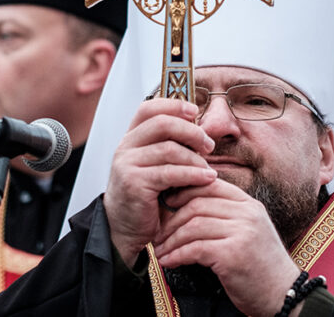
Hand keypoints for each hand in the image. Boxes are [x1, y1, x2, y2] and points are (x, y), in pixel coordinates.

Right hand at [104, 98, 216, 266]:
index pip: (149, 108)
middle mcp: (125, 147)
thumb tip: (201, 131)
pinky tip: (206, 179)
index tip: (195, 111)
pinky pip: (170, 172)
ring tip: (209, 169)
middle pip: (162, 123)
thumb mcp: (156, 166)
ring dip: (195, 158)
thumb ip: (170, 146)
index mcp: (131, 138)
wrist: (124, 228)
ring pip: (169, 149)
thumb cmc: (145, 197)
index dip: (174, 105)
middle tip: (208, 145)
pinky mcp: (134, 183)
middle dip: (191, 132)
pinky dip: (193, 174)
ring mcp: (127, 164)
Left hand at [152, 179, 302, 316]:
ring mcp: (242, 232)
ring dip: (171, 240)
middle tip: (158, 233)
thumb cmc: (261, 266)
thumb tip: (189, 208)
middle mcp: (247, 214)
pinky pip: (195, 249)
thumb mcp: (248, 232)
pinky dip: (177, 255)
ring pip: (193, 226)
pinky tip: (168, 262)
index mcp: (250, 205)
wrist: (284, 295)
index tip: (168, 203)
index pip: (211, 185)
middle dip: (171, 219)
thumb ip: (227, 216)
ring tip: (161, 250)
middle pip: (198, 204)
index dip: (185, 191)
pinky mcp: (233, 254)